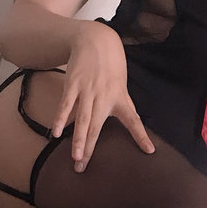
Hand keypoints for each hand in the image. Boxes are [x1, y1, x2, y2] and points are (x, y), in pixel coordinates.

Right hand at [51, 21, 154, 170]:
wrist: (95, 40)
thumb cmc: (110, 65)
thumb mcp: (121, 84)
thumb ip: (123, 105)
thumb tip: (130, 123)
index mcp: (120, 98)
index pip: (134, 120)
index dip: (142, 136)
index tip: (149, 151)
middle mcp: (104, 97)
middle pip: (97, 126)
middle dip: (91, 148)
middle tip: (84, 167)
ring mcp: (88, 91)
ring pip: (83, 119)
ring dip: (79, 139)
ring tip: (76, 157)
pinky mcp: (73, 85)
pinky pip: (66, 105)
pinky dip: (61, 118)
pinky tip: (57, 132)